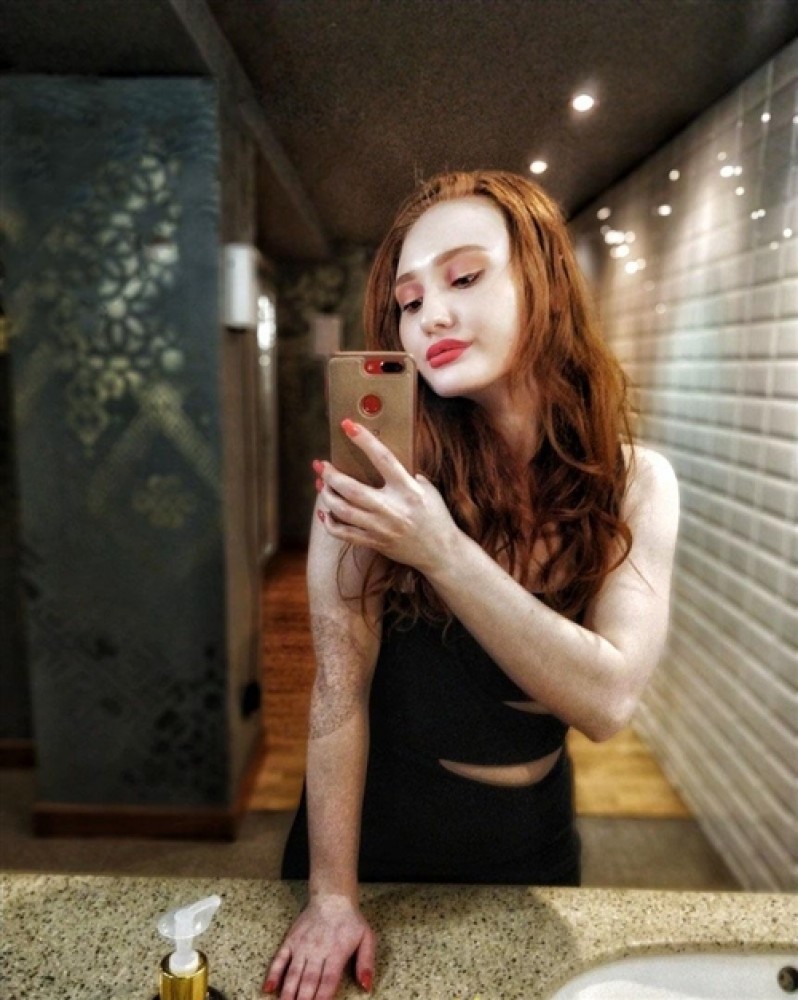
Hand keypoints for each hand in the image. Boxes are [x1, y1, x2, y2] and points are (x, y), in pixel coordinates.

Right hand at [263, 893, 375, 998]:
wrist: (332, 897)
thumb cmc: (351, 921)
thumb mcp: (367, 938)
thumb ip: (367, 963)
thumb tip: (366, 986)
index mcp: (336, 953)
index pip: (328, 982)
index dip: (322, 998)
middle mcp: (317, 951)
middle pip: (308, 982)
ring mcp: (301, 946)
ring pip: (293, 974)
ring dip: (288, 993)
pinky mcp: (290, 941)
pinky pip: (279, 959)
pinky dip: (273, 974)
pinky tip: (269, 989)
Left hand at [315, 419, 459, 571]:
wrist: (441, 552)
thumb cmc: (435, 515)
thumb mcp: (428, 490)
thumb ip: (406, 476)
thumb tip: (381, 460)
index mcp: (409, 489)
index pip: (383, 459)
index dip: (364, 441)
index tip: (347, 425)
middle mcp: (393, 508)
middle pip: (352, 489)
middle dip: (331, 475)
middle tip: (320, 465)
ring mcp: (382, 528)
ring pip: (344, 511)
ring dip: (327, 496)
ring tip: (320, 484)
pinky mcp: (376, 543)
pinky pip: (345, 534)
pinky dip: (330, 523)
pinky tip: (325, 513)